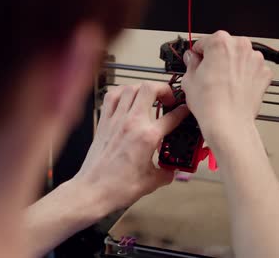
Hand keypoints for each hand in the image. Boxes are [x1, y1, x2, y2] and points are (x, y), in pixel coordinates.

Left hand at [72, 83, 188, 212]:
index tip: (185, 111)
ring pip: (130, 88)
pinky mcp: (104, 122)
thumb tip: (172, 169)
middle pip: (150, 89)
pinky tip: (126, 98)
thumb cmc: (118, 187)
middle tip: (168, 98)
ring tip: (149, 97)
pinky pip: (111, 96)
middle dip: (164, 89)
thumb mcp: (152, 182)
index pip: (172, 116)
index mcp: (147, 136)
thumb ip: (167, 172)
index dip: (183, 112)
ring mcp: (116, 120)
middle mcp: (131, 122)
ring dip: (142, 89)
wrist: (93, 190)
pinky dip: (121, 92)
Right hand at [181, 31, 272, 151]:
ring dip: (232, 65)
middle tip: (209, 74)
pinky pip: (252, 69)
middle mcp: (241, 46)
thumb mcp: (189, 79)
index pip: (204, 42)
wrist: (228, 124)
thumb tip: (192, 59)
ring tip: (222, 83)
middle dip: (217, 58)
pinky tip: (235, 87)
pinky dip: (245, 76)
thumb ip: (191, 63)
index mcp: (220, 42)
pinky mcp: (264, 73)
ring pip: (239, 57)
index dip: (198, 54)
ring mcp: (255, 59)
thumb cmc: (210, 104)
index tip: (197, 61)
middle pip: (225, 47)